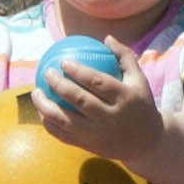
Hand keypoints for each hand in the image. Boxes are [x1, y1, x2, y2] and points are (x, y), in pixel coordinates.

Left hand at [28, 43, 150, 140]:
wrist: (147, 142)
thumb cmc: (140, 104)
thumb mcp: (139, 79)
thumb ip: (124, 56)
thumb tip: (106, 38)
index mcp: (124, 98)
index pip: (97, 82)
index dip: (78, 71)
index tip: (63, 61)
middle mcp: (110, 118)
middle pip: (79, 101)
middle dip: (59, 85)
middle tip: (47, 73)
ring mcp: (98, 134)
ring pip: (66, 121)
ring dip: (46, 107)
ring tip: (36, 92)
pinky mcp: (89, 146)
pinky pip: (63, 135)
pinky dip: (49, 124)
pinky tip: (41, 111)